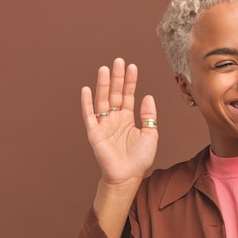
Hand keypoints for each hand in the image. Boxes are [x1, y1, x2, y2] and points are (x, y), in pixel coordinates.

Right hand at [81, 58, 157, 185]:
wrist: (128, 176)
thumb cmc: (139, 158)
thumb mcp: (150, 134)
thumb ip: (149, 115)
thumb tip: (147, 96)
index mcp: (127, 118)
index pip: (127, 95)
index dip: (130, 81)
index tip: (132, 66)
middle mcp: (114, 119)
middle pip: (114, 93)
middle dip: (116, 77)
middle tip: (118, 61)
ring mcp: (103, 125)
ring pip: (102, 100)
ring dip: (103, 85)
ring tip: (105, 69)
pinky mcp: (94, 133)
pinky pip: (89, 115)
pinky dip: (87, 103)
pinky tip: (87, 89)